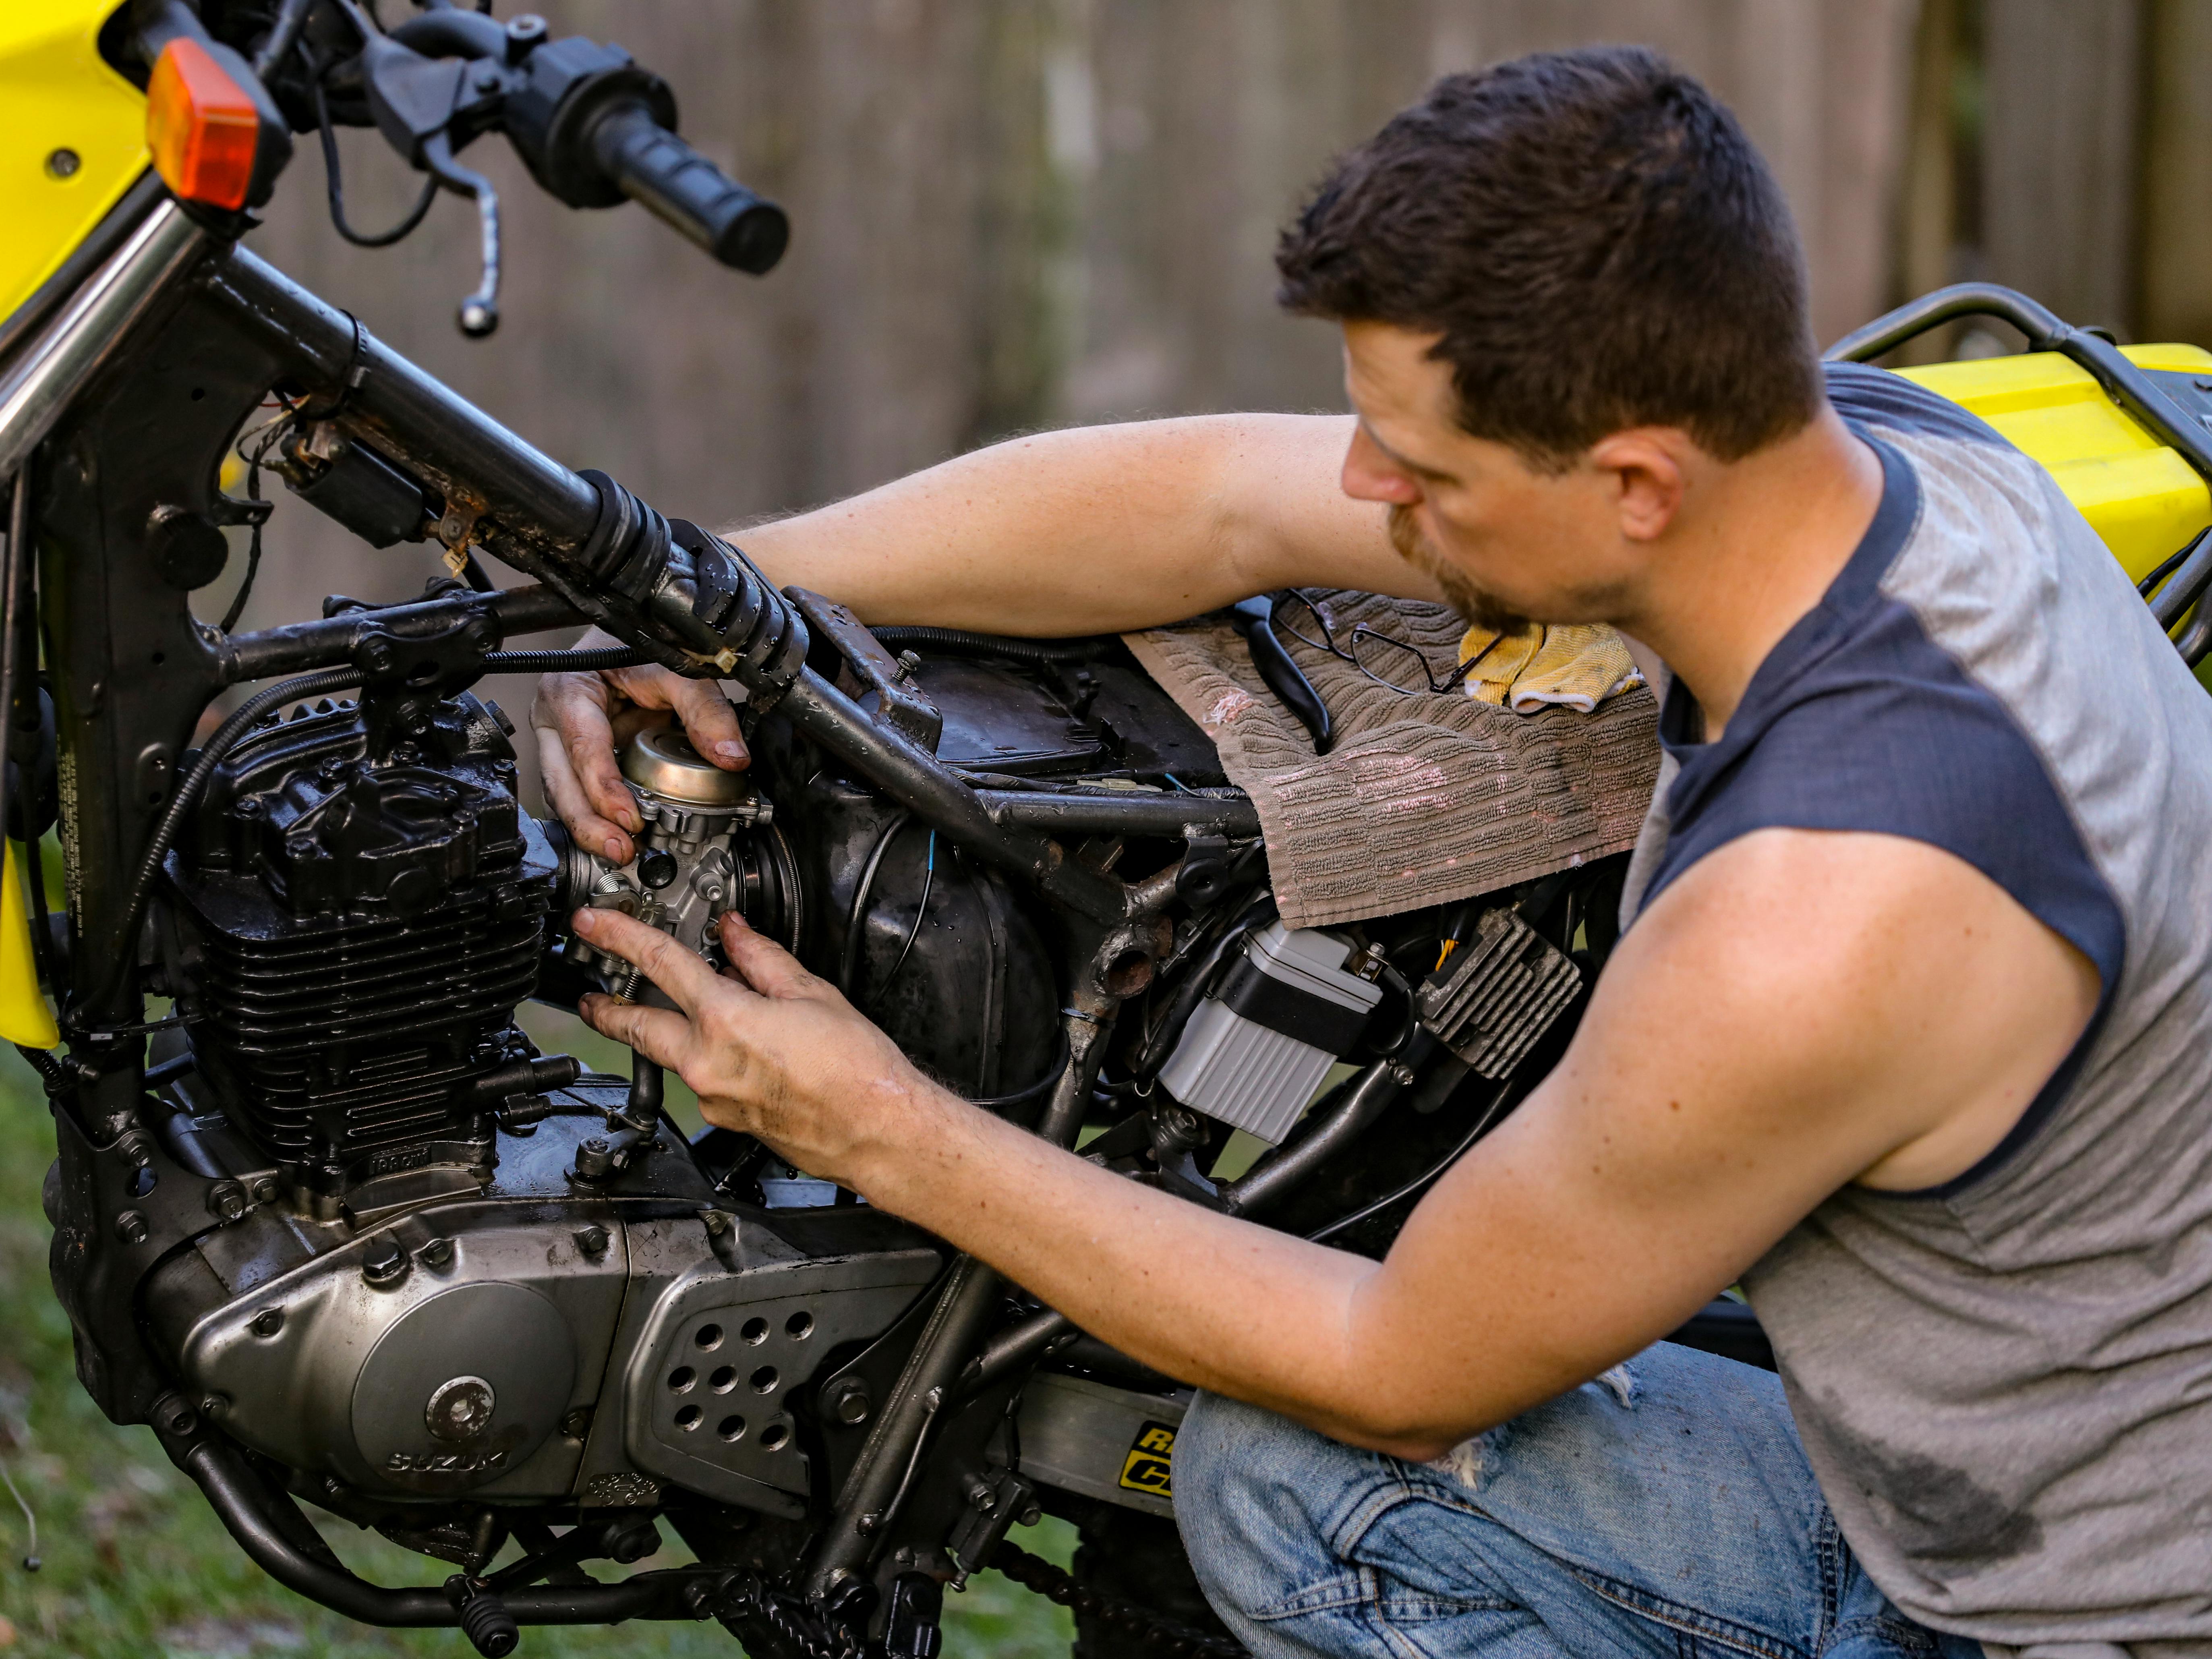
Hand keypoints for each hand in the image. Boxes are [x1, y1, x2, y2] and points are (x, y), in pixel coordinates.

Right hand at [531, 634, 749, 864]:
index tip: (629, 818)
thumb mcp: (675, 668)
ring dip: (591, 827)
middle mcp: (556, 721)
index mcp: (568, 692)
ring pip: (564, 795)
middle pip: (561, 783)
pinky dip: (598, 817)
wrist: (626, 637)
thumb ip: (704, 709)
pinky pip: (580, 793)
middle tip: (622, 850)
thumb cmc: (636, 644)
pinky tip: (620, 836)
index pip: (582, 748)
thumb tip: (731, 755)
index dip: (603, 788)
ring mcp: (562, 743)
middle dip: (588, 823)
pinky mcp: (577, 759)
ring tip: (624, 852)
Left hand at [572, 907, 951, 1188]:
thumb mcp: (812, 993)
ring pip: (670, 1055)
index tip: (593, 925)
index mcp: (726, 1020)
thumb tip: (734, 934)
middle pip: (638, 1027)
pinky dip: (705, 1057)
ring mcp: (713, 1099)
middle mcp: (707, 1064)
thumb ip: (762, 959)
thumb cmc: (857, 1070)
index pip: (659, 963)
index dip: (619, 936)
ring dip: (661, 1032)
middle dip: (608, 1008)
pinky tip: (728, 1048)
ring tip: (663, 1015)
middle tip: (590, 996)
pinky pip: (702, 1081)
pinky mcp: (727, 1121)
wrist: (878, 1131)